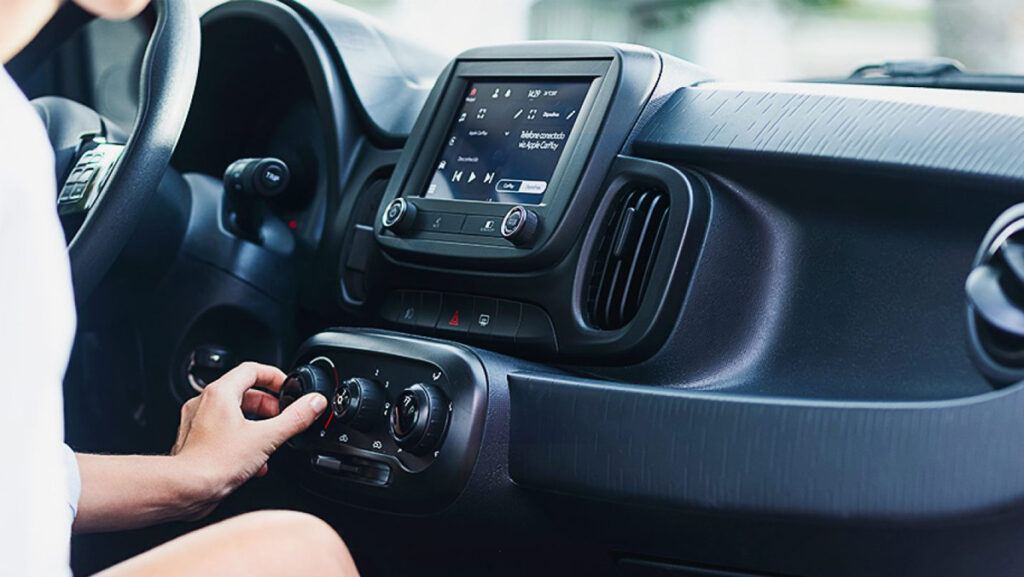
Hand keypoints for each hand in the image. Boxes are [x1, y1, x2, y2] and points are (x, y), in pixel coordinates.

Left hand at [169, 362, 326, 518]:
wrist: (185, 490)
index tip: (288, 388)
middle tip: (282, 415)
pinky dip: (242, 440)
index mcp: (220, 393)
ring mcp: (197, 423)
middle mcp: (204, 403)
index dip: (274, 376)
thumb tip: (314, 403)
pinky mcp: (194, 443)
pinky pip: (223, 433)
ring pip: (233, 414)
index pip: (252, 370)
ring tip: (270, 439)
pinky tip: (254, 461)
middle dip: (267, 404)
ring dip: (256, 424)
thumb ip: (295, 418)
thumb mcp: (267, 438)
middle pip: (243, 392)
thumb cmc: (215, 462)